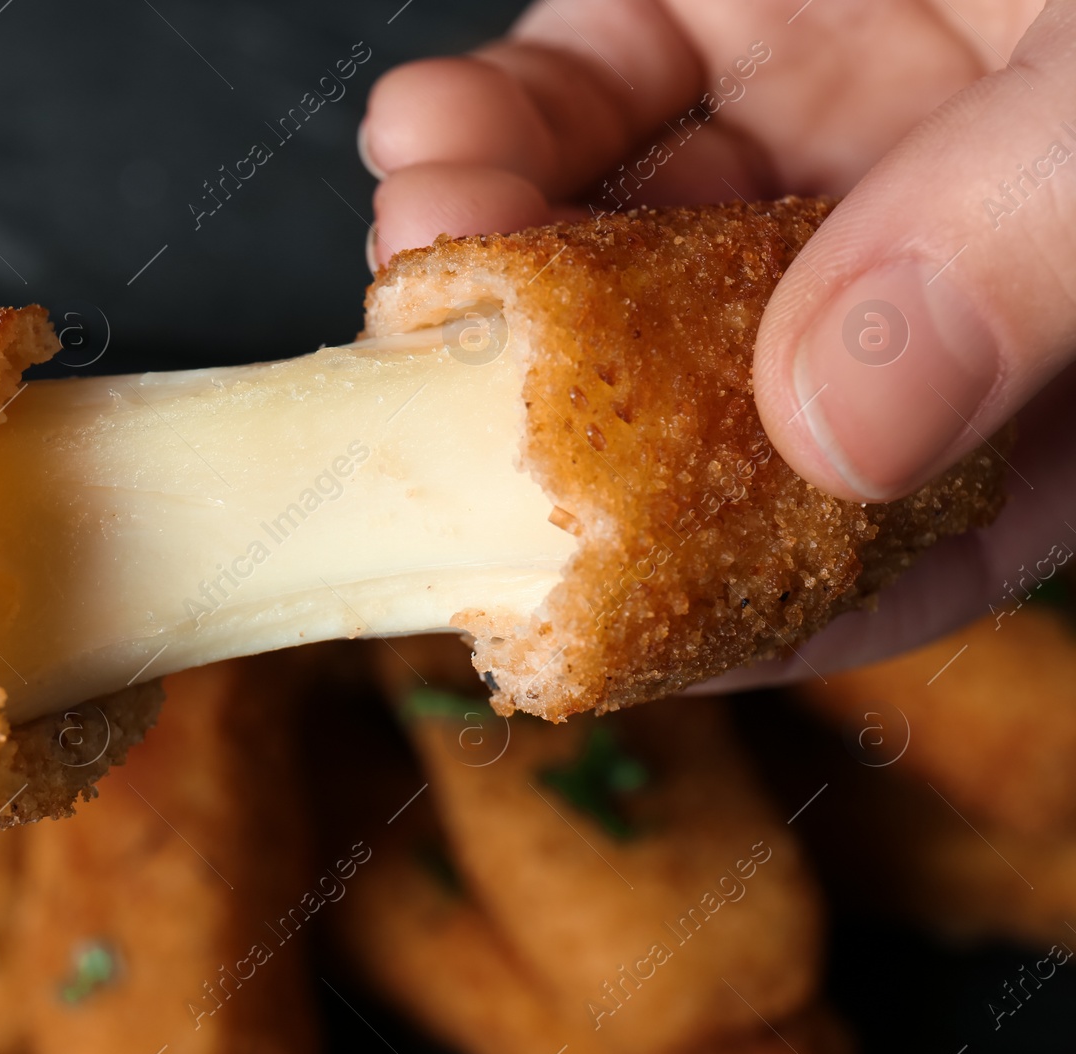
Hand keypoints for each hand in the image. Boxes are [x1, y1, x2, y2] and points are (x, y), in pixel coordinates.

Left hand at [361, 0, 1075, 684]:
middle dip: (551, 410)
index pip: (892, 544)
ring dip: (491, 257)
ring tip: (421, 236)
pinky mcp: (731, 10)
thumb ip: (1038, 254)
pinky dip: (493, 121)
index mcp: (1058, 368)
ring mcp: (818, 136)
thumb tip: (839, 425)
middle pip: (703, 399)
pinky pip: (585, 91)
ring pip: (616, 246)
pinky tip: (433, 129)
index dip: (731, 603)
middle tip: (436, 399)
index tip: (580, 614)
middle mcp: (919, 267)